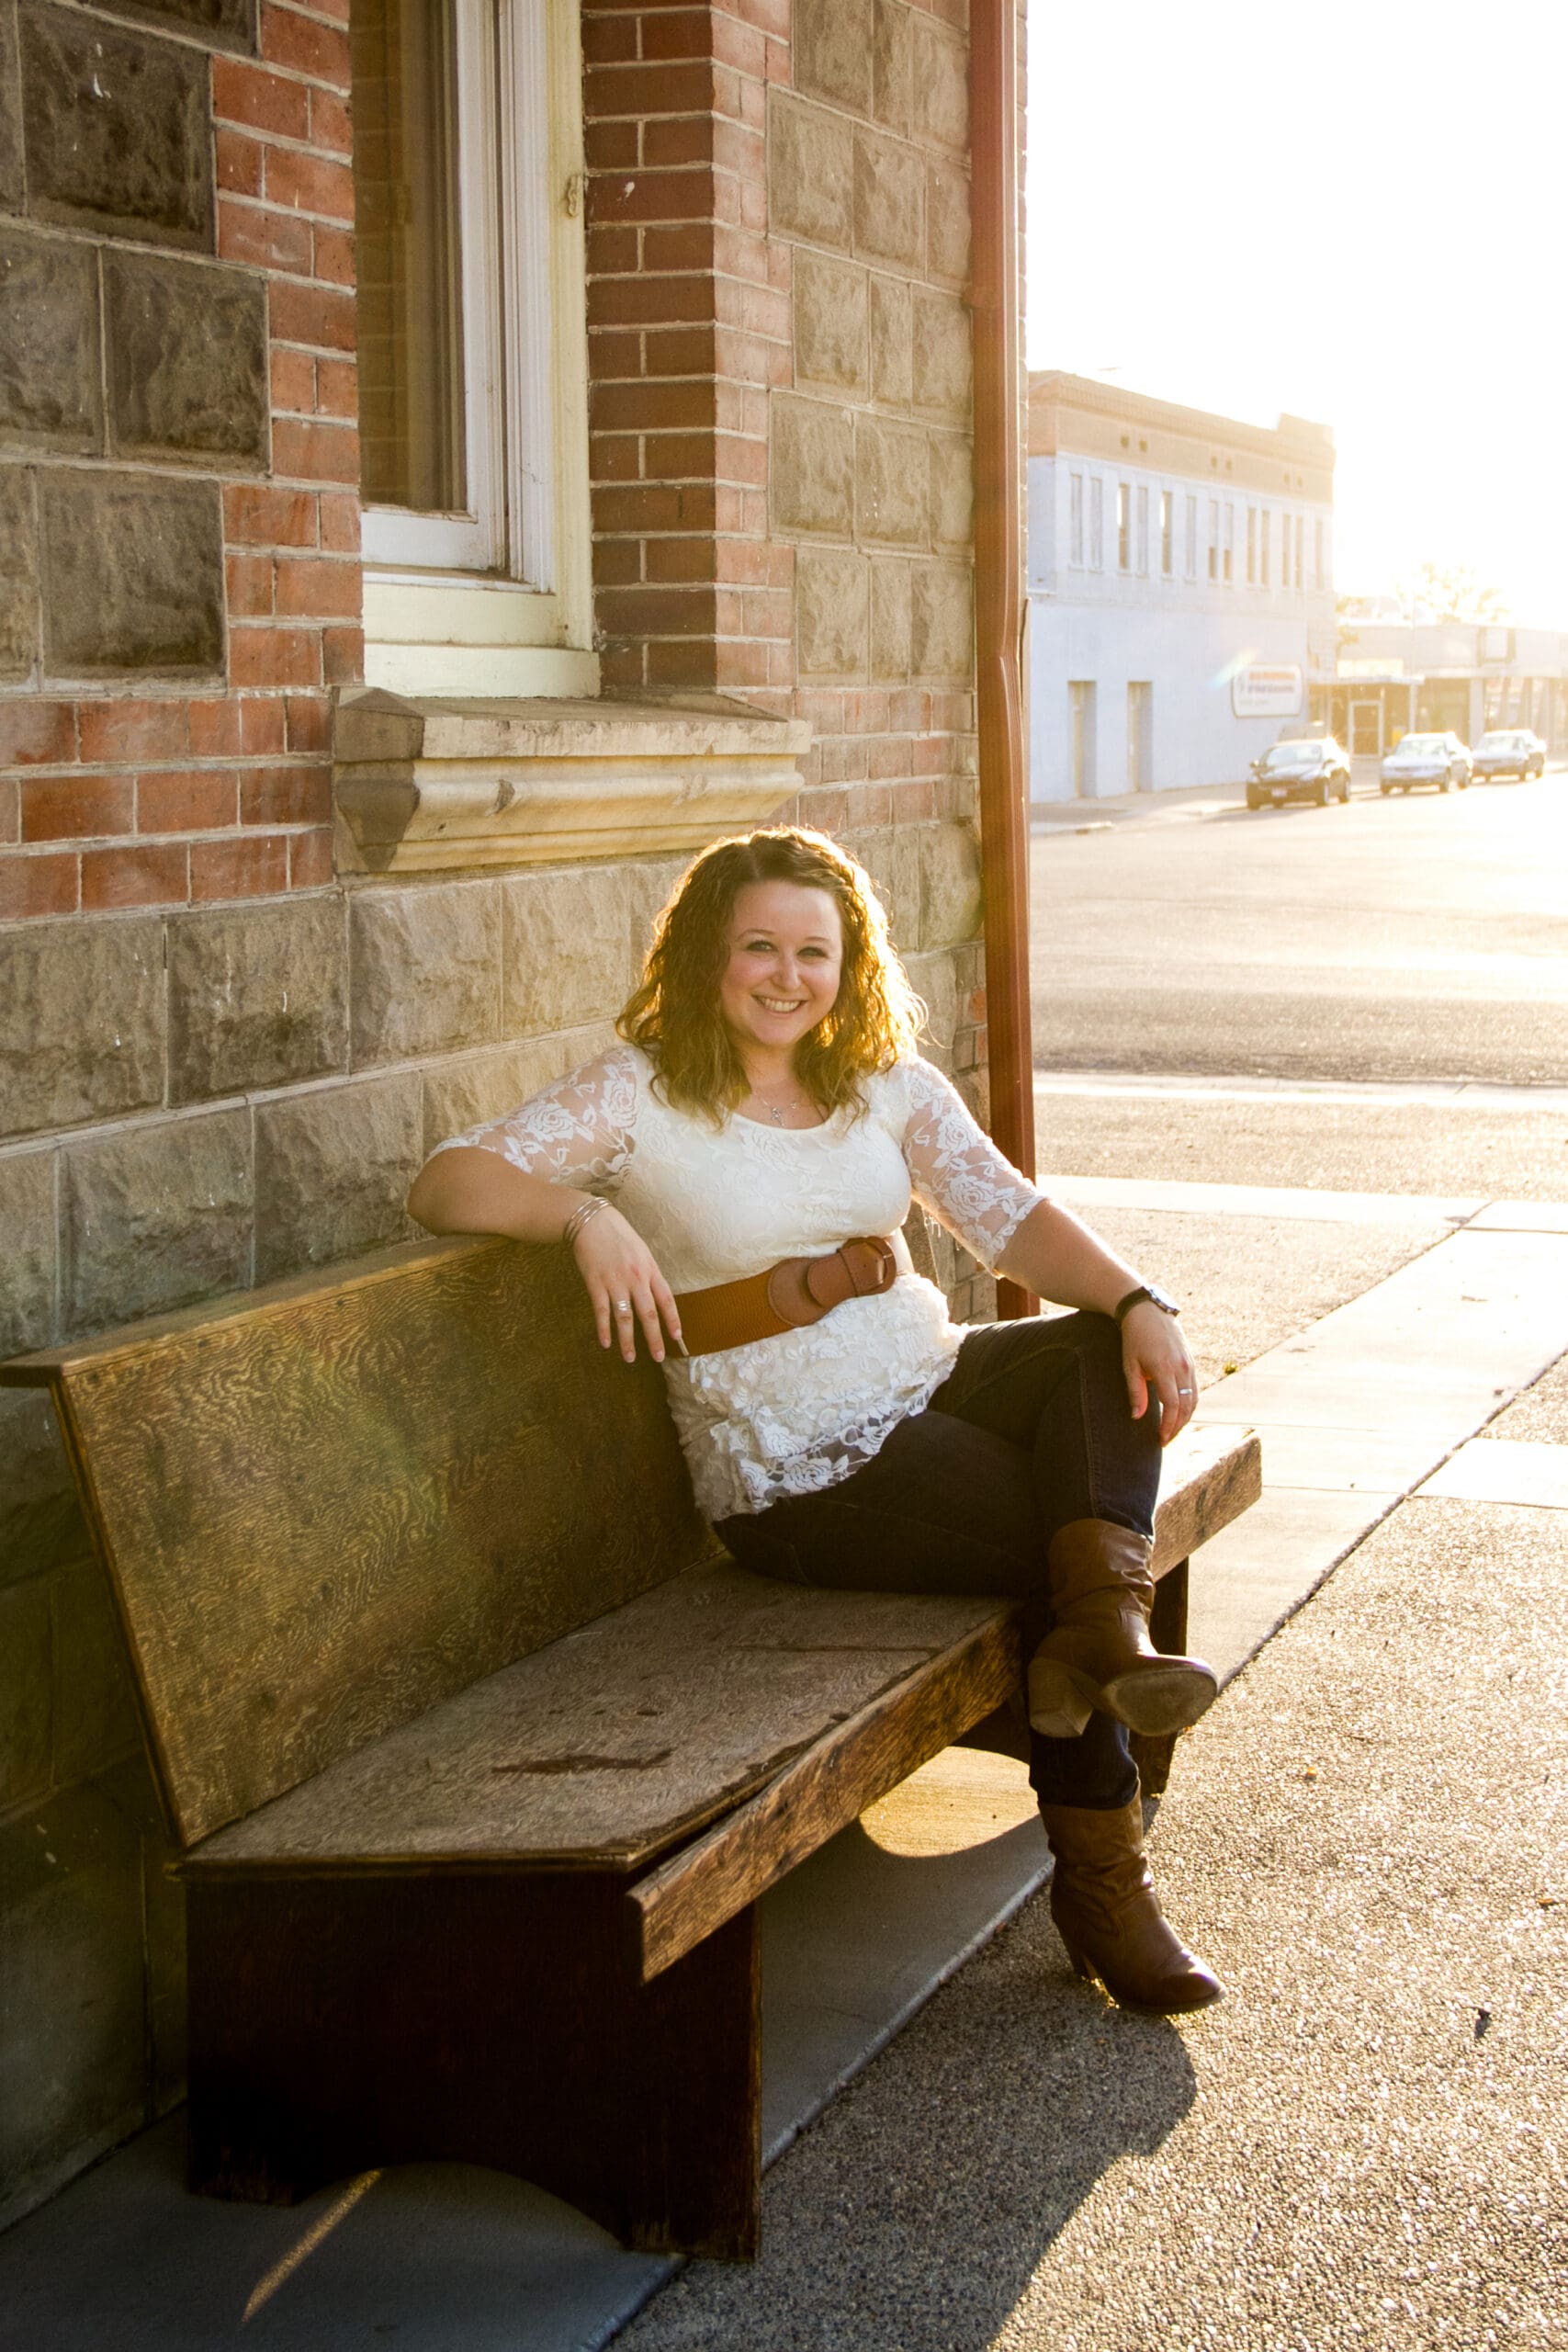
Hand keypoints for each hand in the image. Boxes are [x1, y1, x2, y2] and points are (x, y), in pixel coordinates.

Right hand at [571, 1203, 682, 1364]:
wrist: (591, 1220)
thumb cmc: (617, 1235)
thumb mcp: (641, 1251)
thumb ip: (648, 1273)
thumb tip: (654, 1295)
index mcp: (649, 1269)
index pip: (666, 1299)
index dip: (672, 1319)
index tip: (677, 1336)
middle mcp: (635, 1277)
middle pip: (648, 1313)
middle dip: (654, 1338)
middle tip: (658, 1357)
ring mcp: (615, 1282)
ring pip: (624, 1317)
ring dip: (627, 1340)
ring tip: (629, 1358)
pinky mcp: (595, 1283)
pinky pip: (601, 1311)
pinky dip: (603, 1329)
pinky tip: (606, 1343)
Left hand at [1121, 1302, 1197, 1444]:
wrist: (1148, 1311)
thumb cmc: (1135, 1338)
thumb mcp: (1130, 1365)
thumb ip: (1135, 1392)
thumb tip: (1137, 1417)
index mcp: (1165, 1369)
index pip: (1172, 1406)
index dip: (1169, 1426)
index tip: (1161, 1439)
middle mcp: (1182, 1368)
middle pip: (1186, 1407)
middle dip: (1177, 1427)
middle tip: (1165, 1440)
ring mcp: (1189, 1365)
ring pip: (1194, 1400)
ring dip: (1185, 1418)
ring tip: (1172, 1430)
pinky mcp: (1191, 1363)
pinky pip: (1195, 1390)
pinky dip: (1189, 1405)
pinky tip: (1179, 1413)